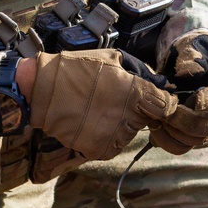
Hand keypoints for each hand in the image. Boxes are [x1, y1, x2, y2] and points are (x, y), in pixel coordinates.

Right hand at [29, 48, 176, 160]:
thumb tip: (163, 84)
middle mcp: (128, 117)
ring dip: (121, 124)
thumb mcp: (112, 58)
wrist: (41, 91)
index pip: (165, 106)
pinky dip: (106, 136)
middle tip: (114, 100)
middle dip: (136, 110)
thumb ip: (141, 71)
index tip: (151, 98)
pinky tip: (92, 122)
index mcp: (135, 93)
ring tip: (99, 109)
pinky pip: (113, 145)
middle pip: (147, 119)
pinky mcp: (100, 149)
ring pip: (130, 133)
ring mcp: (114, 136)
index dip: (161, 101)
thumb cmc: (77, 68)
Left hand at [150, 31, 207, 152]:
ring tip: (154, 116)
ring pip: (195, 141)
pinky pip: (181, 146)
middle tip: (161, 110)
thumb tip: (189, 73)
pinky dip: (165, 139)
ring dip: (171, 132)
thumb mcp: (197, 44)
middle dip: (183, 120)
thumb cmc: (198, 51)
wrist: (198, 63)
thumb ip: (193, 55)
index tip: (192, 99)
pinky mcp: (196, 137)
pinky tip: (153, 124)